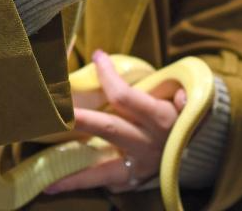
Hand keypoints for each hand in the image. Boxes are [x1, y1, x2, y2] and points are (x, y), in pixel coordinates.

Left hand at [45, 50, 186, 194]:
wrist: (196, 150)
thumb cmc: (180, 115)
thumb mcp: (187, 100)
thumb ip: (182, 95)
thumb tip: (182, 98)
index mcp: (161, 118)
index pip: (127, 96)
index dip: (109, 76)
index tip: (97, 57)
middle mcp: (148, 144)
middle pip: (109, 128)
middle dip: (82, 119)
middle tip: (57, 111)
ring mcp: (138, 165)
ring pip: (102, 168)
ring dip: (73, 169)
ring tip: (45, 174)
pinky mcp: (131, 179)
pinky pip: (101, 182)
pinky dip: (78, 183)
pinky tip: (52, 185)